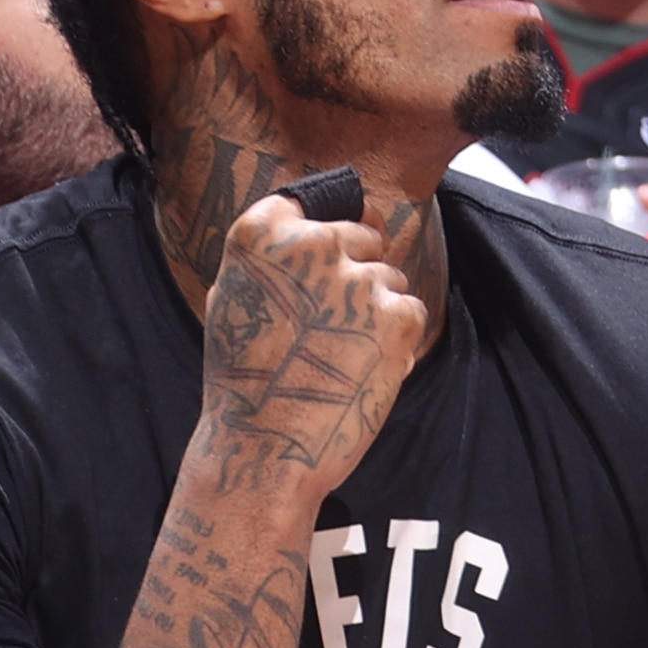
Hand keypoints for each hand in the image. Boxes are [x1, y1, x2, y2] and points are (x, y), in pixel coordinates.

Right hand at [196, 184, 429, 496]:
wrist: (266, 442)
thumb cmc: (244, 377)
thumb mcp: (233, 297)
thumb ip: (274, 256)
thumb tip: (322, 225)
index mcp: (259, 232)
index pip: (308, 204)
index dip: (320, 238)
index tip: (313, 272)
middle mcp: (312, 243)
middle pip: (363, 235)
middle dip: (356, 272)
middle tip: (330, 325)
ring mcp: (358, 278)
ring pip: (391, 276)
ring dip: (378, 310)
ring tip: (341, 353)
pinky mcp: (397, 315)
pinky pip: (413, 309)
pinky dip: (399, 339)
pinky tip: (363, 367)